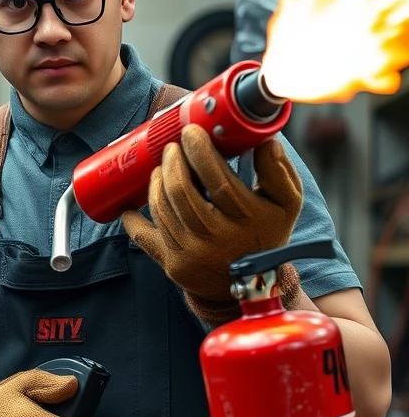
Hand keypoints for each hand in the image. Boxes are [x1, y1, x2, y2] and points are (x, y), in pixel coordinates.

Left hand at [122, 126, 302, 320]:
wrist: (249, 285)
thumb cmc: (265, 234)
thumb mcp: (286, 204)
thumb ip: (279, 171)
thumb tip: (265, 141)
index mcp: (248, 218)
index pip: (218, 180)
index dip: (200, 153)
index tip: (191, 131)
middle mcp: (217, 238)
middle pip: (182, 193)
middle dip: (172, 163)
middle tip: (172, 147)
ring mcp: (192, 253)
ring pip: (162, 210)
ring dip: (156, 182)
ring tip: (161, 168)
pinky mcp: (173, 265)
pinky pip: (145, 237)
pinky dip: (134, 218)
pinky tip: (129, 205)